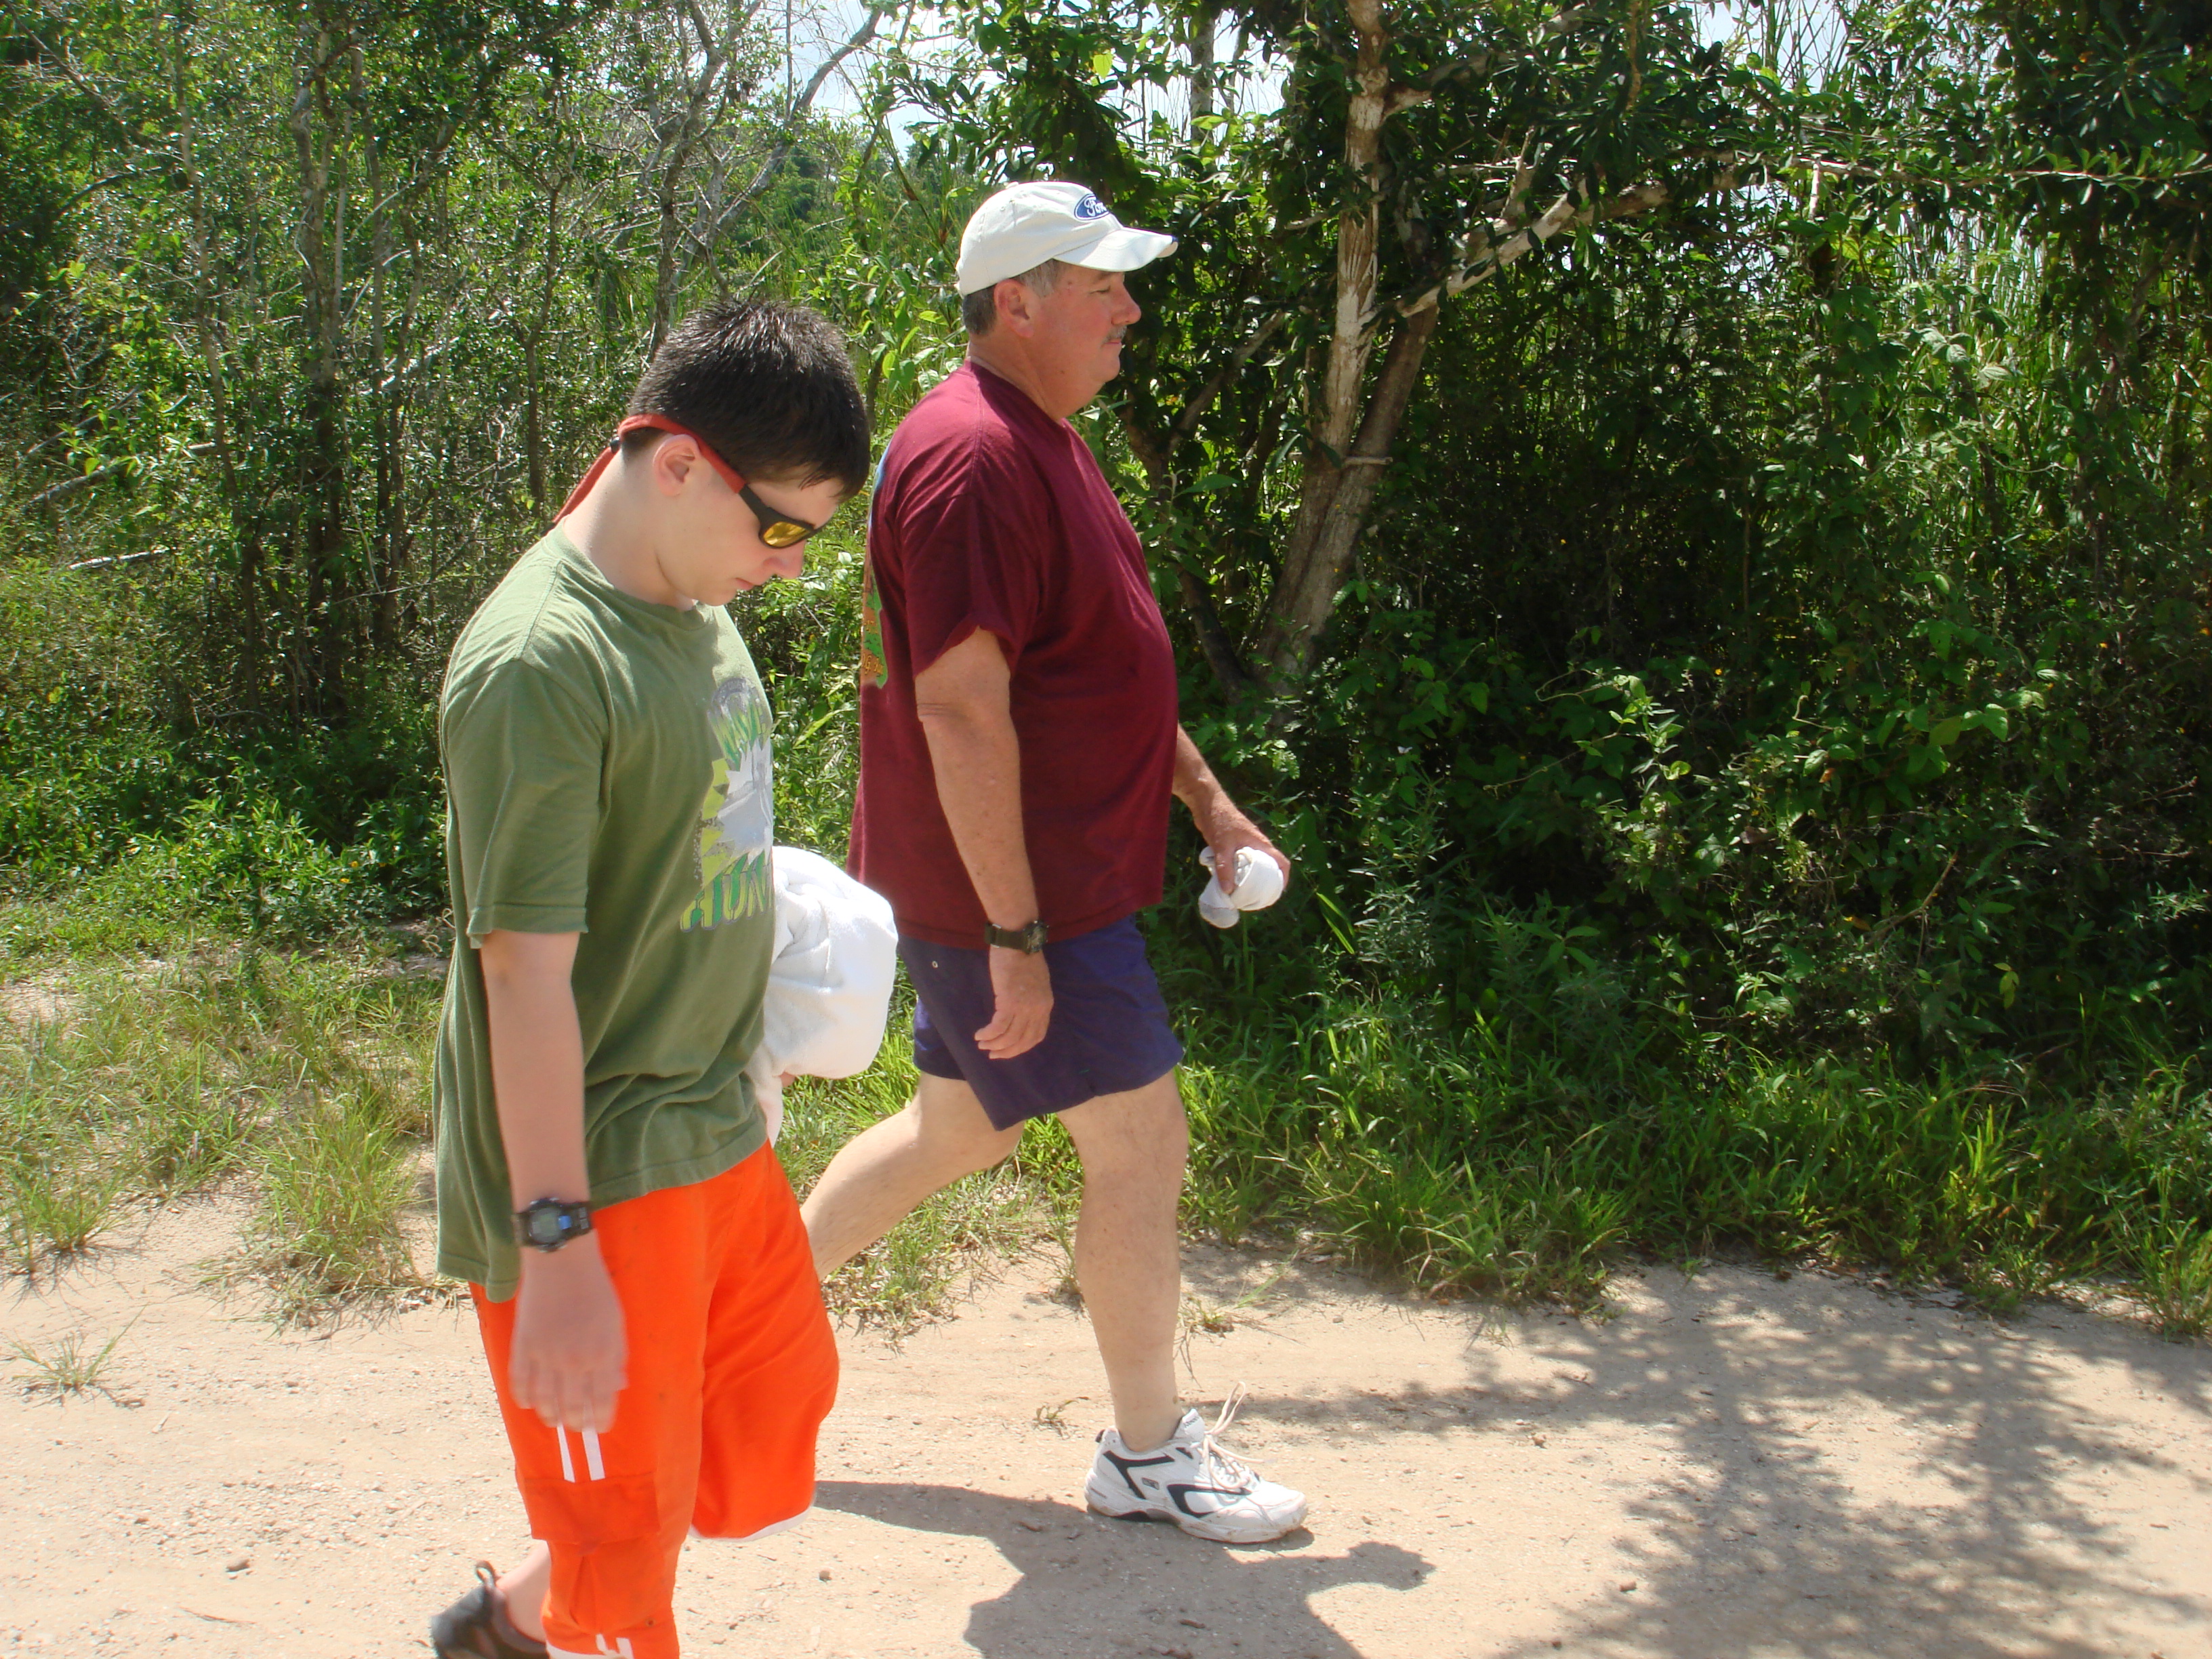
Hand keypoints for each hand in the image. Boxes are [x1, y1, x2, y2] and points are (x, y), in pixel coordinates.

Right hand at [508, 1234, 627, 1433]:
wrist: (562, 1261)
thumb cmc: (596, 1290)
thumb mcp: (616, 1323)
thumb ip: (617, 1357)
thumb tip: (617, 1387)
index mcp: (602, 1354)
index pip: (602, 1401)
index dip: (601, 1420)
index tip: (601, 1427)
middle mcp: (574, 1360)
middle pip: (572, 1408)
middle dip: (577, 1424)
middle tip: (577, 1426)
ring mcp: (545, 1355)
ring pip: (544, 1402)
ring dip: (550, 1416)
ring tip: (555, 1419)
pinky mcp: (522, 1345)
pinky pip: (519, 1383)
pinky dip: (524, 1398)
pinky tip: (530, 1403)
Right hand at [976, 945, 1051, 1059]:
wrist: (1019, 941)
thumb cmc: (1025, 956)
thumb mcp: (1037, 982)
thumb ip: (1033, 998)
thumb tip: (1021, 1011)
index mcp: (1046, 1005)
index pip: (1037, 1035)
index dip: (1022, 1047)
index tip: (1009, 1050)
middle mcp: (1037, 1010)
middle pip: (1023, 1041)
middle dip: (1007, 1051)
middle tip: (992, 1055)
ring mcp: (1024, 1007)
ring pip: (1009, 1037)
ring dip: (994, 1045)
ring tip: (982, 1045)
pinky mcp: (1009, 1002)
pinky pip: (998, 1027)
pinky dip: (988, 1034)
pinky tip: (980, 1035)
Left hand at [1201, 810, 1289, 898]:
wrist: (1207, 803)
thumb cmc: (1220, 821)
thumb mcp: (1221, 847)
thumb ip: (1224, 868)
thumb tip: (1228, 891)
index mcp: (1261, 844)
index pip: (1281, 862)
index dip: (1283, 878)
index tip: (1277, 892)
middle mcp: (1257, 845)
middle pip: (1269, 866)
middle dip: (1266, 883)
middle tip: (1258, 898)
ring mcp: (1246, 844)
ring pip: (1254, 864)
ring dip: (1251, 878)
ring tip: (1243, 892)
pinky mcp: (1235, 844)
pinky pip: (1242, 861)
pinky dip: (1239, 871)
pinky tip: (1228, 879)